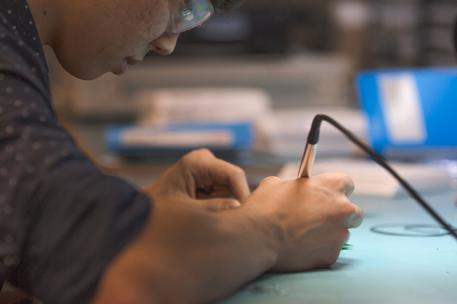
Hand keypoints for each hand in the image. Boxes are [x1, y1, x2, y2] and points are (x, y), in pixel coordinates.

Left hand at [142, 149, 249, 210]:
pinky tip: (207, 215)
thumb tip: (239, 207)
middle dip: (235, 202)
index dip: (244, 194)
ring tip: (209, 219)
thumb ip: (213, 209)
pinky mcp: (210, 178)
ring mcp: (208, 168)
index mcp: (199, 162)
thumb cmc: (160, 210)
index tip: (246, 217)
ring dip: (227, 205)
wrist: (144, 211)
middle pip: (235, 182)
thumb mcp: (186, 211)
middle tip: (228, 223)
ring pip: (232, 189)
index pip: (234, 175)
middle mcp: (206, 160)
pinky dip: (222, 206)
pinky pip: (226, 193)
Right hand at [246, 173, 362, 271]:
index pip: (347, 183)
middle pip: (352, 211)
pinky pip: (329, 251)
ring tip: (304, 234)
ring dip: (328, 233)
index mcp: (332, 185)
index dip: (334, 189)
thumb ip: (295, 185)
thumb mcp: (276, 183)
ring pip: (342, 233)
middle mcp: (343, 209)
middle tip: (318, 217)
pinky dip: (318, 250)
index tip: (326, 195)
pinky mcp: (332, 255)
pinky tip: (300, 247)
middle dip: (338, 214)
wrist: (258, 238)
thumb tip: (295, 189)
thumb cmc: (265, 207)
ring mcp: (340, 234)